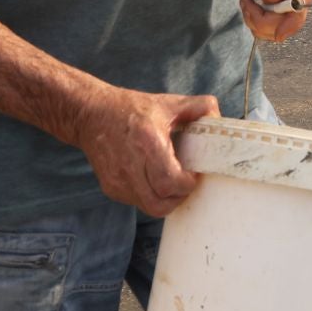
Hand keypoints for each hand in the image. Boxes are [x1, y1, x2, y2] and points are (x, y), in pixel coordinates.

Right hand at [74, 84, 218, 216]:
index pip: (169, 181)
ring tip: (174, 184)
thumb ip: (199, 107)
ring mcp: (117, 180)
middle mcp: (129, 165)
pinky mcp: (110, 188)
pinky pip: (137, 202)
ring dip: (166, 200)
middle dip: (180, 196)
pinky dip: (151, 196)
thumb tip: (219, 118)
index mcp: (146, 142)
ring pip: (149, 207)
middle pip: (160, 202)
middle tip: (187, 182)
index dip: (187, 184)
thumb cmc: (131, 109)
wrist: (92, 115)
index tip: (195, 173)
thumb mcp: (168, 103)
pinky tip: (155, 180)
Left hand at [239, 0, 311, 42]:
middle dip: (265, 22)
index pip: (301, 3)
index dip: (287, 20)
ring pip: (284, 26)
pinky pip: (278, 24)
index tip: (259, 20)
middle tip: (245, 4)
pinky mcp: (288, 6)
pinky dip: (261, 24)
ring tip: (246, 4)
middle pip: (293, 20)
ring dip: (261, 24)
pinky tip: (252, 9)